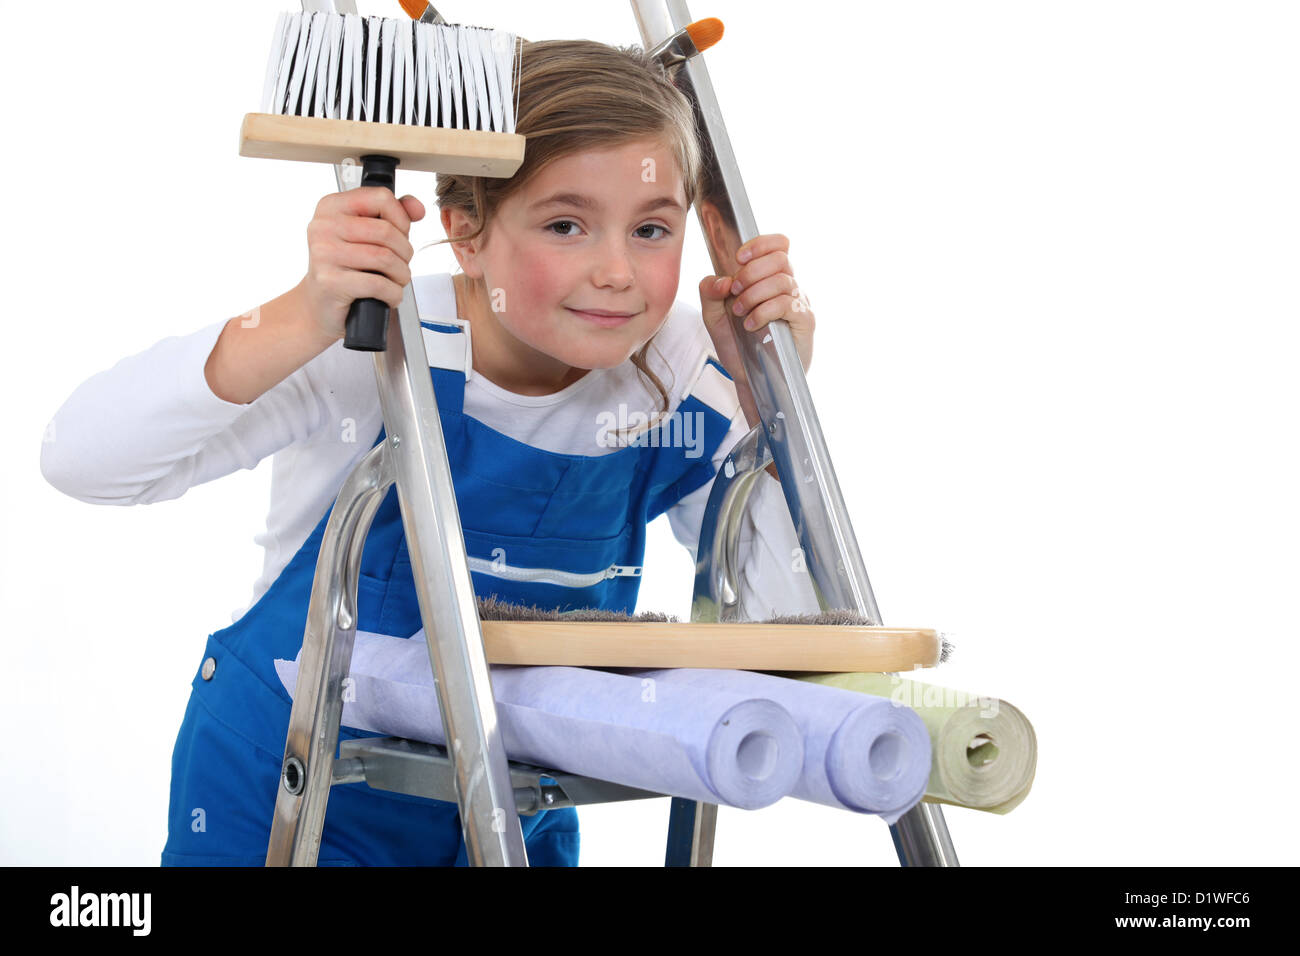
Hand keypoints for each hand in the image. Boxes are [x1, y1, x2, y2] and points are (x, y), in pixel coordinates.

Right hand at [299, 187, 425, 341]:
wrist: (320, 303)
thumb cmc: (346, 267)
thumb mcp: (367, 234)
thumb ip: (394, 215)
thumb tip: (417, 208)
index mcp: (332, 206)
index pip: (380, 197)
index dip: (401, 219)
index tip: (401, 234)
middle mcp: (324, 226)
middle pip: (386, 231)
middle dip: (405, 252)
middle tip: (401, 264)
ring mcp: (324, 254)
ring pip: (385, 258)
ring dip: (401, 275)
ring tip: (396, 280)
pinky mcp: (330, 282)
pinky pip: (378, 284)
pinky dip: (393, 293)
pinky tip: (389, 295)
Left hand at [698, 233, 814, 428]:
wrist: (751, 380)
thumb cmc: (739, 348)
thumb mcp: (714, 318)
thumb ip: (710, 294)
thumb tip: (721, 279)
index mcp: (770, 279)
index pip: (779, 245)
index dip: (761, 244)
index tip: (739, 258)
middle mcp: (789, 287)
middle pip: (780, 258)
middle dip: (751, 271)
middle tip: (734, 291)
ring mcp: (799, 303)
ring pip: (782, 281)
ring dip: (754, 294)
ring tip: (740, 312)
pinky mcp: (805, 321)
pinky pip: (788, 304)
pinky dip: (764, 311)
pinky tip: (751, 325)